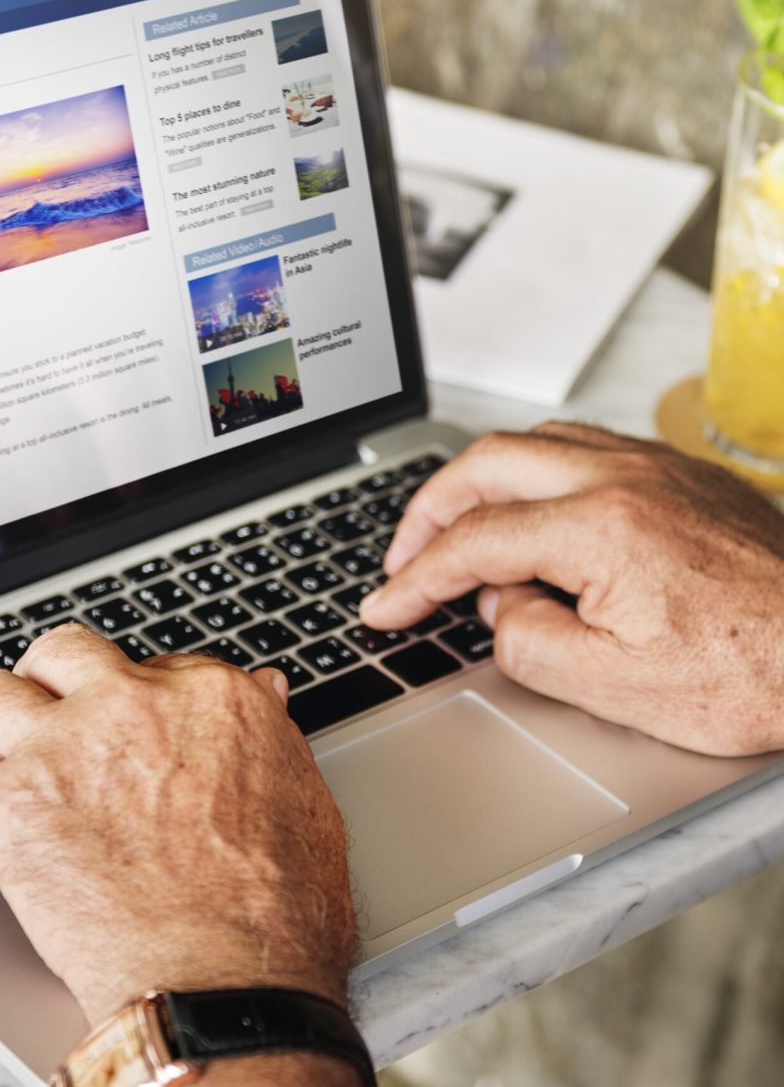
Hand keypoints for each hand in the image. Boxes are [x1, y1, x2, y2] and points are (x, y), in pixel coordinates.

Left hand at [0, 627, 355, 1028]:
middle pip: (62, 656)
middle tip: (35, 716)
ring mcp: (66, 747)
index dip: (121, 696)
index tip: (107, 719)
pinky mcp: (11, 806)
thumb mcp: (302, 798)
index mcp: (207, 696)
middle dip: (44, 682)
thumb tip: (264, 693)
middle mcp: (131, 702)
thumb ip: (267, 734)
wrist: (229, 982)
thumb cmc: (276, 909)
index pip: (146, 666)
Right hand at [361, 423, 783, 755]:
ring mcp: (655, 467)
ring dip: (480, 481)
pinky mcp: (678, 473)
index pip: (474, 544)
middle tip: (404, 558)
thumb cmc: (757, 671)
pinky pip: (582, 446)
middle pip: (487, 464)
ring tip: (457, 530)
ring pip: (534, 441)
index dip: (414, 579)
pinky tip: (535, 513)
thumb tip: (500, 608)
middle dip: (428, 510)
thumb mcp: (618, 689)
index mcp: (601, 528)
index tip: (385, 607)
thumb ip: (529, 643)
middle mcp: (624, 477)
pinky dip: (534, 473)